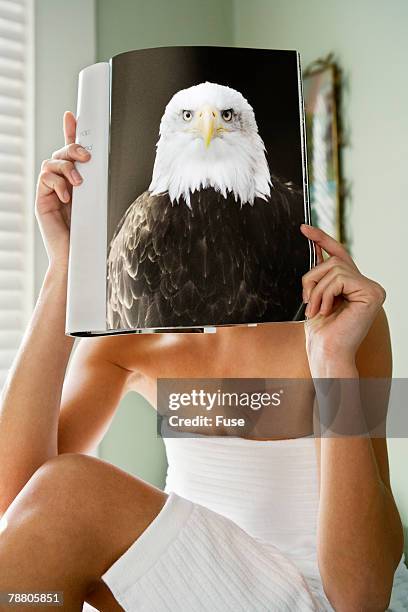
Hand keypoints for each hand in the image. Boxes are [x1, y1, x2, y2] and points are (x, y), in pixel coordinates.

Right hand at [35, 111, 90, 269]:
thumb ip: (92, 184)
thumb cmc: (86, 233)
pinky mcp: (42, 199)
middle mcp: (60, 184)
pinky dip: (58, 184)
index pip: (69, 153)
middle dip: (73, 149)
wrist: (74, 255)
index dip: (69, 133)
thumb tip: (96, 162)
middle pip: (60, 154)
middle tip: (86, 157)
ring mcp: (49, 191)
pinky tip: (66, 197)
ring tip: (78, 184)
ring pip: (51, 163)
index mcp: (74, 183)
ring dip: (67, 168)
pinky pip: (45, 178)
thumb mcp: (93, 202)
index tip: (72, 116)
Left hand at [300, 224, 385, 367]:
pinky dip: (325, 293)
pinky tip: (325, 309)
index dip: (321, 238)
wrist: (326, 352)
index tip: (303, 228)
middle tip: (306, 300)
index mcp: (354, 285)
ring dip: (317, 289)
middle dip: (312, 278)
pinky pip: (339, 278)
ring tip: (315, 309)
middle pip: (332, 260)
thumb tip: (315, 245)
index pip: (339, 254)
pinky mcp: (372, 293)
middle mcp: (367, 285)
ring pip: (334, 268)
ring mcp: (372, 289)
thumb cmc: (320, 331)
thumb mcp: (316, 295)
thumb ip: (320, 272)